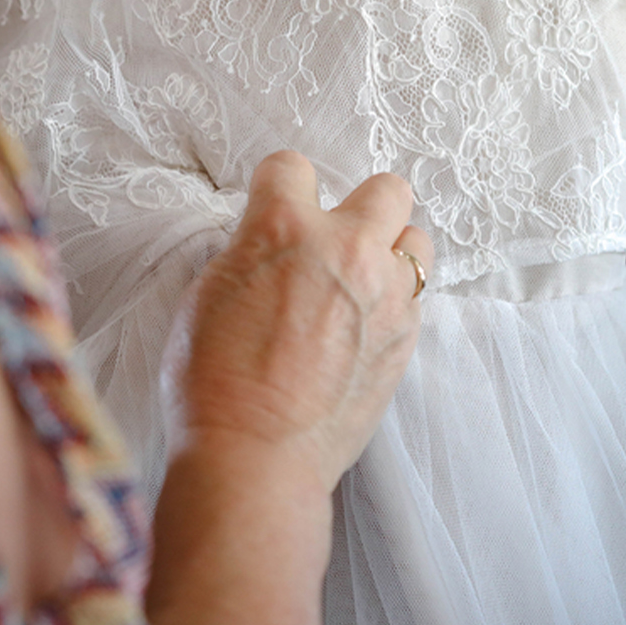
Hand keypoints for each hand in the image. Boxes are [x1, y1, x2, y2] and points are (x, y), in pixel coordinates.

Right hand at [177, 151, 432, 494]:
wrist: (256, 457)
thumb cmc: (212, 385)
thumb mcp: (208, 296)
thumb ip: (250, 255)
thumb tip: (270, 249)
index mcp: (283, 228)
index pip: (292, 167)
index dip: (279, 188)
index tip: (275, 207)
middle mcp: (345, 249)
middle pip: (387, 189)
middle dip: (360, 206)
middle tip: (334, 239)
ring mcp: (386, 294)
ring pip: (417, 241)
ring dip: (391, 251)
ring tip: (361, 282)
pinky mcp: (405, 338)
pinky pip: (414, 297)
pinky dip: (393, 302)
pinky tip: (362, 328)